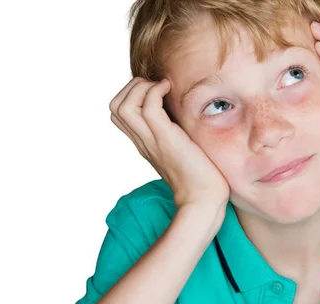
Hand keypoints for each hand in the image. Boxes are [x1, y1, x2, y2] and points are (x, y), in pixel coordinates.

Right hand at [109, 77, 230, 210]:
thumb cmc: (201, 177)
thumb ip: (175, 133)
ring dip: (141, 87)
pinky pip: (148, 107)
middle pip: (114, 107)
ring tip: (163, 90)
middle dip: (132, 87)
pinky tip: (172, 92)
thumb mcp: (183, 149)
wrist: (204, 200)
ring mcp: (152, 141)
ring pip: (124, 105)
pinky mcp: (166, 140)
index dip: (131, 95)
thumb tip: (183, 114)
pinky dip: (156, 91)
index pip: (118, 114)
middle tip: (157, 89)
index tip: (156, 93)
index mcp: (145, 143)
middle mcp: (143, 142)